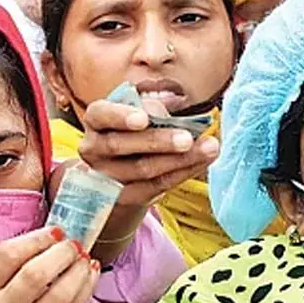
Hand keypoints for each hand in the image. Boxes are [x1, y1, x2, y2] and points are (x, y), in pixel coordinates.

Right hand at [0, 227, 100, 302]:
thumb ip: (14, 268)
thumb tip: (54, 237)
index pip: (7, 256)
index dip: (35, 239)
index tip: (54, 231)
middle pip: (35, 274)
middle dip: (61, 253)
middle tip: (73, 245)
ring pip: (60, 294)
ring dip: (79, 270)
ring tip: (84, 259)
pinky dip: (87, 288)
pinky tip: (89, 276)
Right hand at [77, 99, 219, 209]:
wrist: (120, 168)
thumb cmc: (133, 129)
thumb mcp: (137, 110)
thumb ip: (150, 105)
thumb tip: (168, 109)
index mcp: (95, 120)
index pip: (101, 114)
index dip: (121, 116)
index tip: (144, 119)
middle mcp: (93, 149)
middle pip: (121, 145)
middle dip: (157, 141)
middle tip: (187, 138)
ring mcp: (107, 176)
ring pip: (142, 169)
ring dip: (179, 159)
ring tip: (209, 147)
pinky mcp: (126, 196)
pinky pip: (156, 186)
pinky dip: (184, 172)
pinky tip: (203, 160)